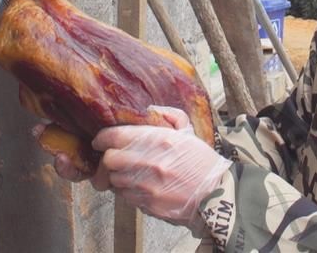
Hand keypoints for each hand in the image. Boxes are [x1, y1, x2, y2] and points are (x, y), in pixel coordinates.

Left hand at [90, 106, 231, 228]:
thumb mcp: (188, 132)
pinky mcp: (147, 205)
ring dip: (116, 177)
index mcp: (158, 140)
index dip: (102, 138)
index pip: (115, 136)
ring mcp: (146, 186)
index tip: (100, 141)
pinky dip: (127, 192)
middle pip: (108, 160)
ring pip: (114, 181)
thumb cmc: (202, 162)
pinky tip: (139, 188)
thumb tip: (149, 110)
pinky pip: (126, 197)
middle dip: (106, 160)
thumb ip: (169, 116)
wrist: (216, 195)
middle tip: (109, 160)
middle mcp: (148, 162)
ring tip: (127, 174)